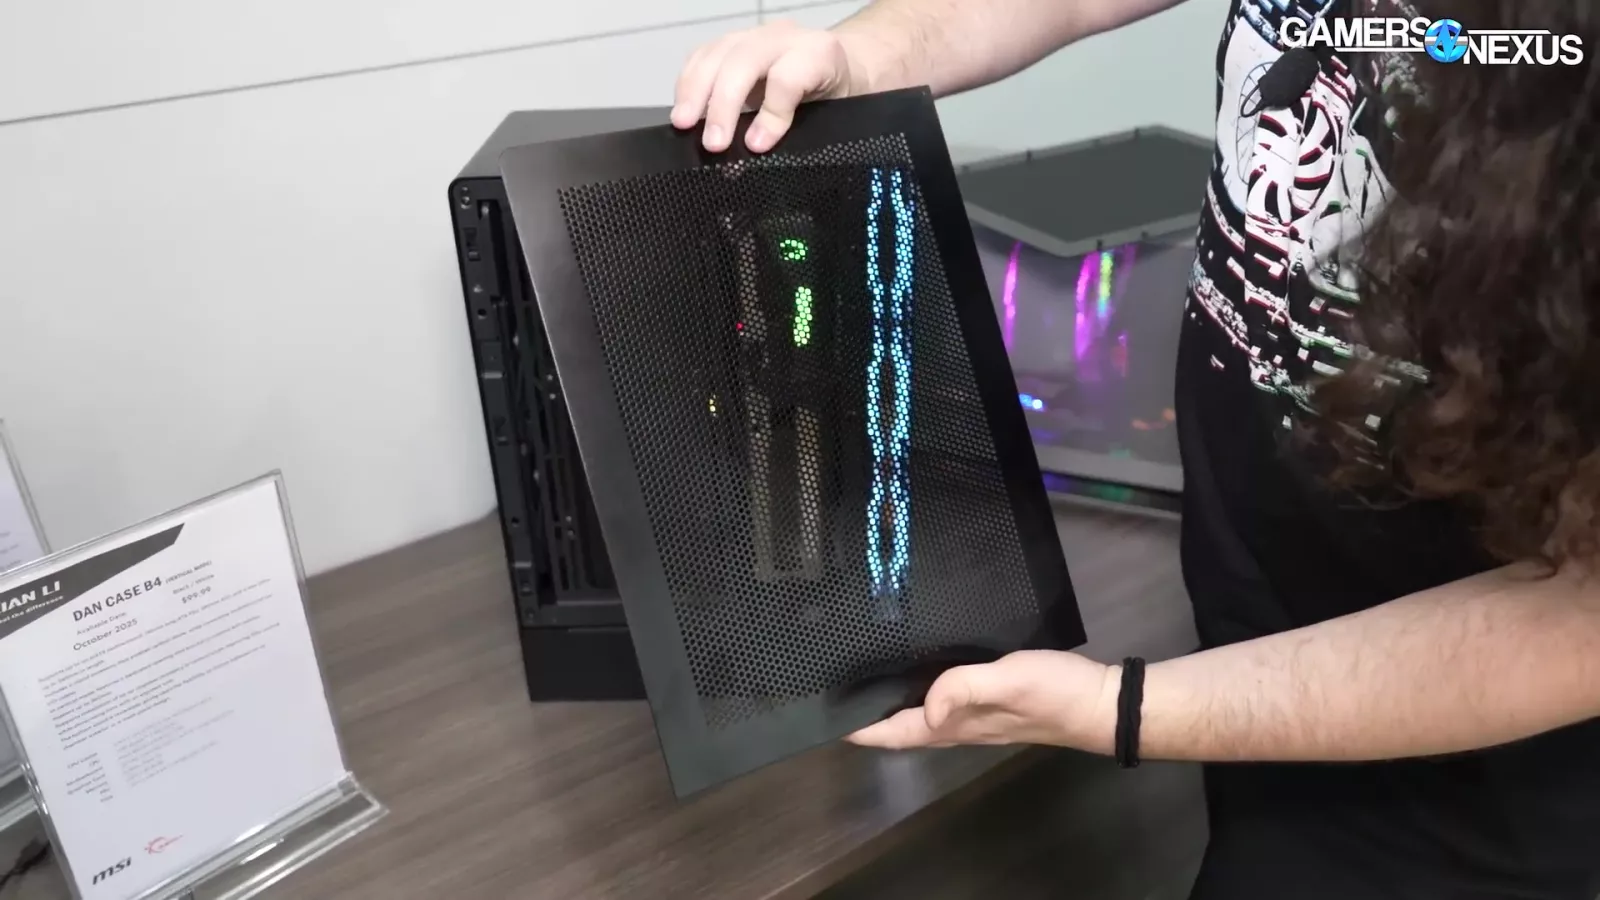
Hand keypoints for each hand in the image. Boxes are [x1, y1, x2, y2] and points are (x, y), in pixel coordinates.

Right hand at [671, 20, 865, 153]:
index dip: (771, 114)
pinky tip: (684, 107)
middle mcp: (784, 37)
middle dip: (722, 105)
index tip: (756, 146)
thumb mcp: (829, 116)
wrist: (838, 67)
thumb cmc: (834, 96)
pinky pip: (702, 54)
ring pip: (716, 53)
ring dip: (695, 91)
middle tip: (713, 143)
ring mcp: (755, 35)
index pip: (786, 78)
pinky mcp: (732, 41)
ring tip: (684, 123)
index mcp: (817, 54)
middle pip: (743, 61)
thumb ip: (795, 133)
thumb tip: (751, 153)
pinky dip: (688, 81)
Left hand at [845, 650, 1119, 752]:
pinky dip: (924, 692)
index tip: (828, 719)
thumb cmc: (1053, 693)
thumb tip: (925, 708)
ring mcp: (978, 718)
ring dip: (895, 707)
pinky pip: (946, 703)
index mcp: (957, 724)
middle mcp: (961, 727)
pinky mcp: (993, 705)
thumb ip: (965, 689)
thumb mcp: (1009, 681)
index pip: (897, 733)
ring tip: (869, 681)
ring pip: (923, 718)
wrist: (1102, 703)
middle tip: (839, 693)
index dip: (862, 730)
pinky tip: (923, 671)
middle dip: (870, 718)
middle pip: (904, 729)